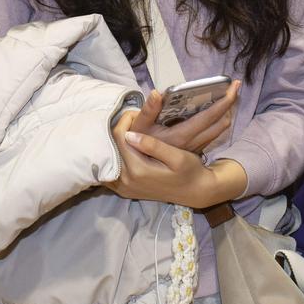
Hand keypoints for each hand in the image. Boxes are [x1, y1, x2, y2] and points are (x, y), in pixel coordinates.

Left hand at [105, 109, 246, 207]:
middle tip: (135, 120)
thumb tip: (129, 134)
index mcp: (137, 170)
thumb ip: (153, 145)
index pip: (119, 137)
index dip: (125, 120)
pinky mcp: (125, 190)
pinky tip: (126, 148)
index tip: (137, 112)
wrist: (194, 191)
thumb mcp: (177, 156)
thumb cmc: (190, 171)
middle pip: (111, 146)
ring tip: (131, 132)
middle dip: (121, 129)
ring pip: (109, 157)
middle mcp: (126, 181)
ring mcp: (124, 187)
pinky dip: (115, 157)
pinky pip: (111, 170)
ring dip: (117, 142)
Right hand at [131, 80, 240, 154]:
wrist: (140, 166)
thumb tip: (157, 92)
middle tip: (234, 87)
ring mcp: (196, 147)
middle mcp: (193, 143)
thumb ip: (148, 109)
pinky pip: (213, 133)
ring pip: (219, 129)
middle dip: (230, 103)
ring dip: (226, 112)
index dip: (225, 101)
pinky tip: (214, 110)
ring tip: (226, 96)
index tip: (233, 86)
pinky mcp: (195, 149)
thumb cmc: (139, 143)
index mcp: (182, 135)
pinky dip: (218, 120)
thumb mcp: (139, 126)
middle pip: (221, 122)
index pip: (210, 116)